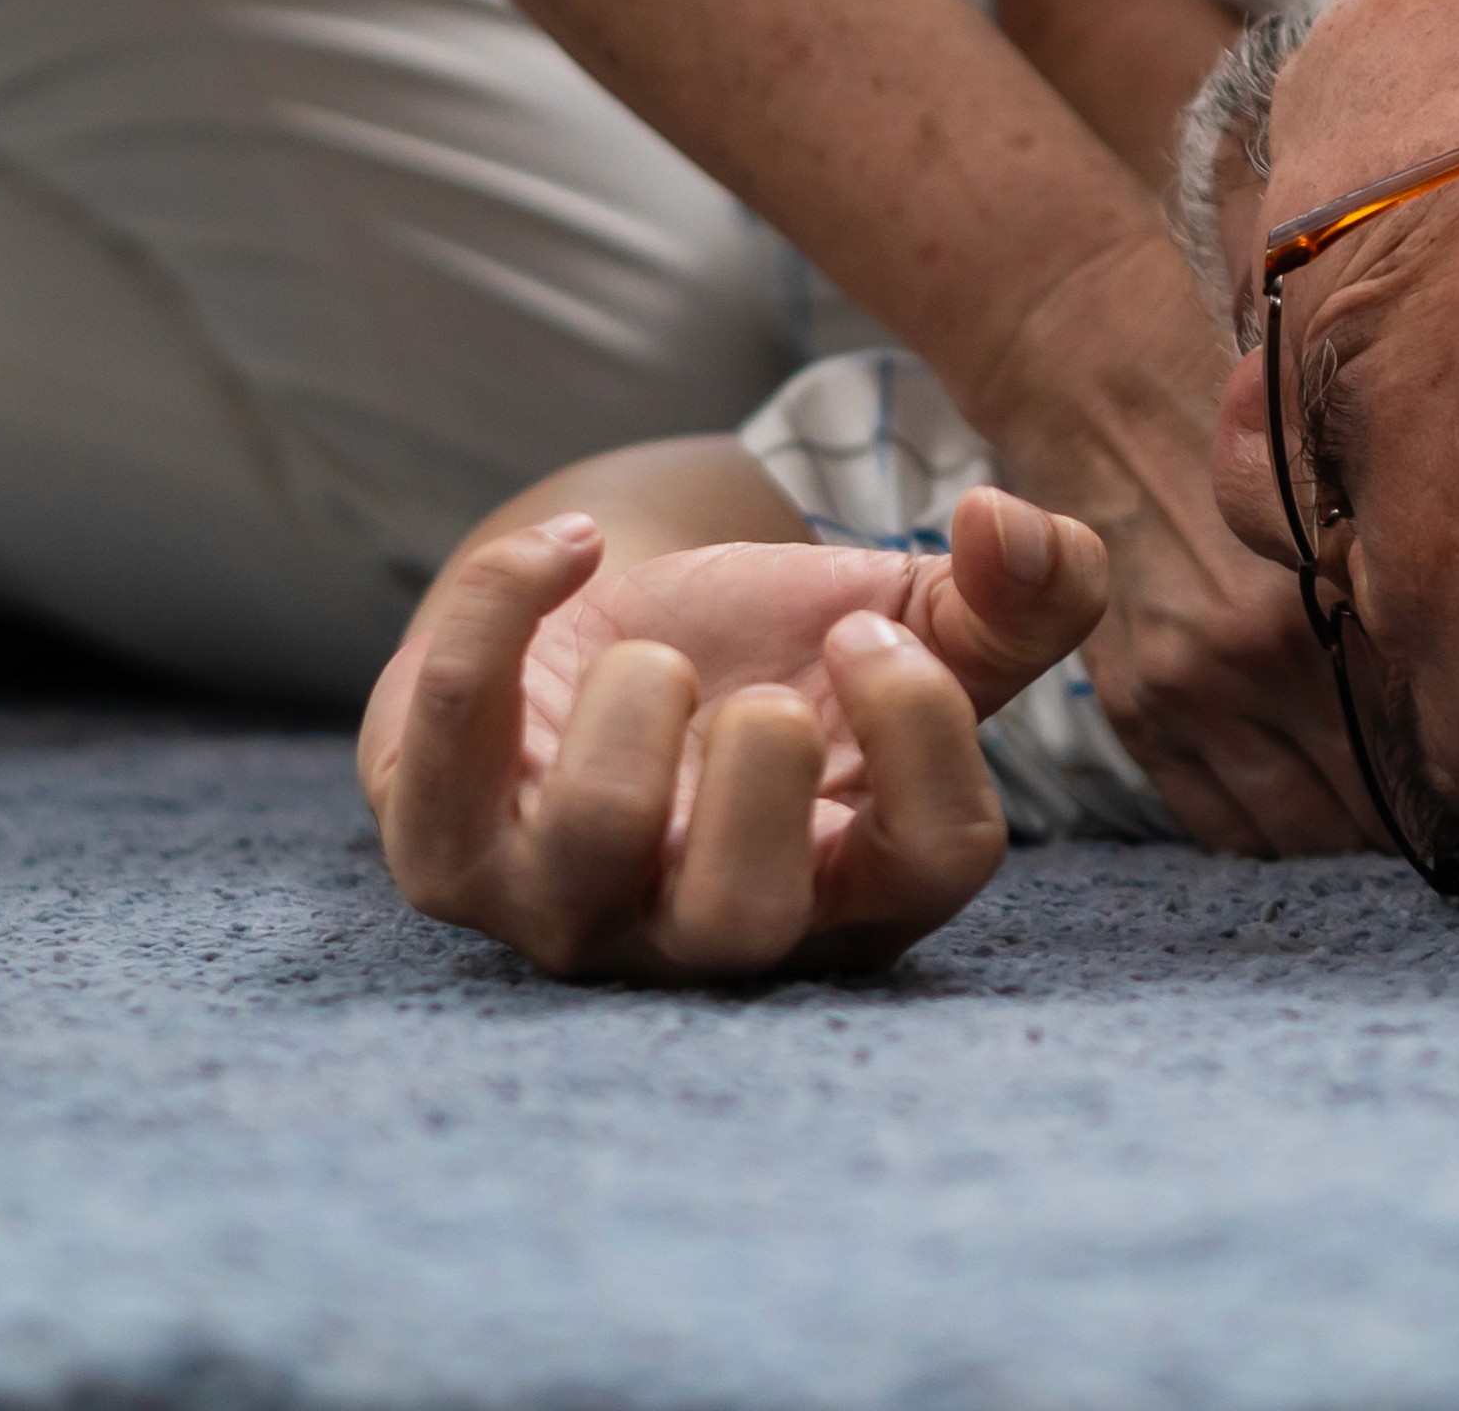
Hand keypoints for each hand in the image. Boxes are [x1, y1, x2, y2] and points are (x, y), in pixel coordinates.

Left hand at [362, 493, 1107, 981]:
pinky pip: (451, 729)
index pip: (931, 867)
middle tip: (760, 696)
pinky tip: (570, 551)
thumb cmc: (764, 656)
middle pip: (740, 917)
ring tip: (653, 657)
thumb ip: (1014, 593)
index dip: (926, 734)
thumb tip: (1012, 524)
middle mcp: (701, 933)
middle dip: (758, 767)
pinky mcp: (445, 852)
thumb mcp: (902, 621)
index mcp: (847, 886)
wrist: (594, 640)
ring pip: (594, 840)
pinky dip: (508, 600)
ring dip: (637, 693)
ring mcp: (564, 908)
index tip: (872, 635)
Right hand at [973, 246, 1372, 859]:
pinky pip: (1222, 826)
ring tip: (1372, 798)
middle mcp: (1257, 653)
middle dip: (1416, 806)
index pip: (1427, 736)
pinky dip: (1270, 831)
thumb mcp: (1340, 479)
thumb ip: (1395, 571)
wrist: (1104, 396)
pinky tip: (1299, 795)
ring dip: (1345, 829)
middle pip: (1372, 800)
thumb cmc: (1245, 426)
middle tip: (1443, 794)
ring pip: (1302, 831)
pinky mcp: (1136, 712)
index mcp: (1330, 585)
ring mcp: (1189, 691)